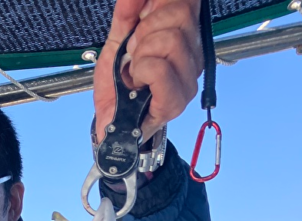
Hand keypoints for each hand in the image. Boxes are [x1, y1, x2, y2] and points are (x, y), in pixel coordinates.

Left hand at [94, 0, 203, 142]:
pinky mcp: (177, 101)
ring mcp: (188, 78)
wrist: (110, 127)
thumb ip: (126, 13)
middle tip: (135, 54)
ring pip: (171, 40)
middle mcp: (191, 54)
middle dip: (147, 31)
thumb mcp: (117, 41)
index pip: (186, 1)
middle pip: (180, 14)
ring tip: (136, 72)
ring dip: (142, 55)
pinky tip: (139, 82)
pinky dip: (143, 72)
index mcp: (182, 35)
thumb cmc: (116, 88)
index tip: (140, 22)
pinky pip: (160, 68)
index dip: (161, 3)